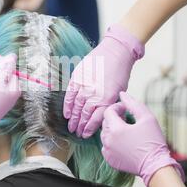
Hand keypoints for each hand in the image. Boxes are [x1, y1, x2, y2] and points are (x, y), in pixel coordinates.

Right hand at [63, 24, 144, 138]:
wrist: (116, 51)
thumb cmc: (120, 72)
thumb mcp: (119, 91)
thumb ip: (109, 104)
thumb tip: (100, 117)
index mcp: (107, 99)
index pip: (96, 119)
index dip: (89, 128)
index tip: (85, 134)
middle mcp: (95, 94)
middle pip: (84, 115)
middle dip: (80, 126)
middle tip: (77, 133)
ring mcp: (85, 86)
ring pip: (76, 107)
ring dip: (73, 119)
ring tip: (71, 127)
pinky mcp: (77, 78)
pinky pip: (69, 95)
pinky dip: (67, 106)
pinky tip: (66, 114)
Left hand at [101, 92, 183, 186]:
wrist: (156, 166)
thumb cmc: (153, 141)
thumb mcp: (147, 118)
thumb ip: (133, 104)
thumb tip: (122, 94)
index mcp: (116, 129)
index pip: (108, 111)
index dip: (117, 107)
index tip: (126, 109)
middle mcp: (108, 140)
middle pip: (105, 122)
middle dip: (115, 118)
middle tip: (127, 119)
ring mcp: (108, 151)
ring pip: (105, 134)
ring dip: (113, 130)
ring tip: (126, 131)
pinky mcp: (110, 160)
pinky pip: (106, 146)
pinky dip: (112, 142)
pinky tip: (124, 142)